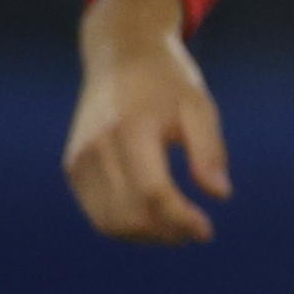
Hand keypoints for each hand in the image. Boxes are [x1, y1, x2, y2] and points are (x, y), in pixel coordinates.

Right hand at [63, 0, 231, 245]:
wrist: (120, 57)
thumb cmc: (167, 82)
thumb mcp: (200, 107)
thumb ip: (210, 151)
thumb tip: (220, 195)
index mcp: (131, 128)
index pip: (153, 192)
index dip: (180, 219)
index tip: (206, 231)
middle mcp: (97, 147)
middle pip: (129, 214)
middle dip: (166, 232)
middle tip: (195, 231)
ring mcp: (79, 159)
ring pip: (109, 222)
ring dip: (146, 235)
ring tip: (178, 229)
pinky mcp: (73, 167)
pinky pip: (97, 212)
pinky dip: (126, 225)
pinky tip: (155, 218)